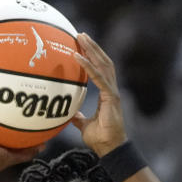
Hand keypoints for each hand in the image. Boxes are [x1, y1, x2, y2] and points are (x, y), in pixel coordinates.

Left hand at [71, 32, 127, 156]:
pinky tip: (78, 57)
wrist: (109, 147)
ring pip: (103, 64)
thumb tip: (70, 114)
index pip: (100, 69)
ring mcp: (112, 91)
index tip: (82, 45)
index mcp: (106, 93)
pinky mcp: (110, 96)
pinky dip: (88, 66)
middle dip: (93, 46)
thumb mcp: (83, 125)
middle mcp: (111, 89)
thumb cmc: (100, 138)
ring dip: (92, 49)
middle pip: (103, 61)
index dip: (93, 56)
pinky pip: (98, 77)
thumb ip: (78, 117)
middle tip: (80, 34)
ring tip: (81, 37)